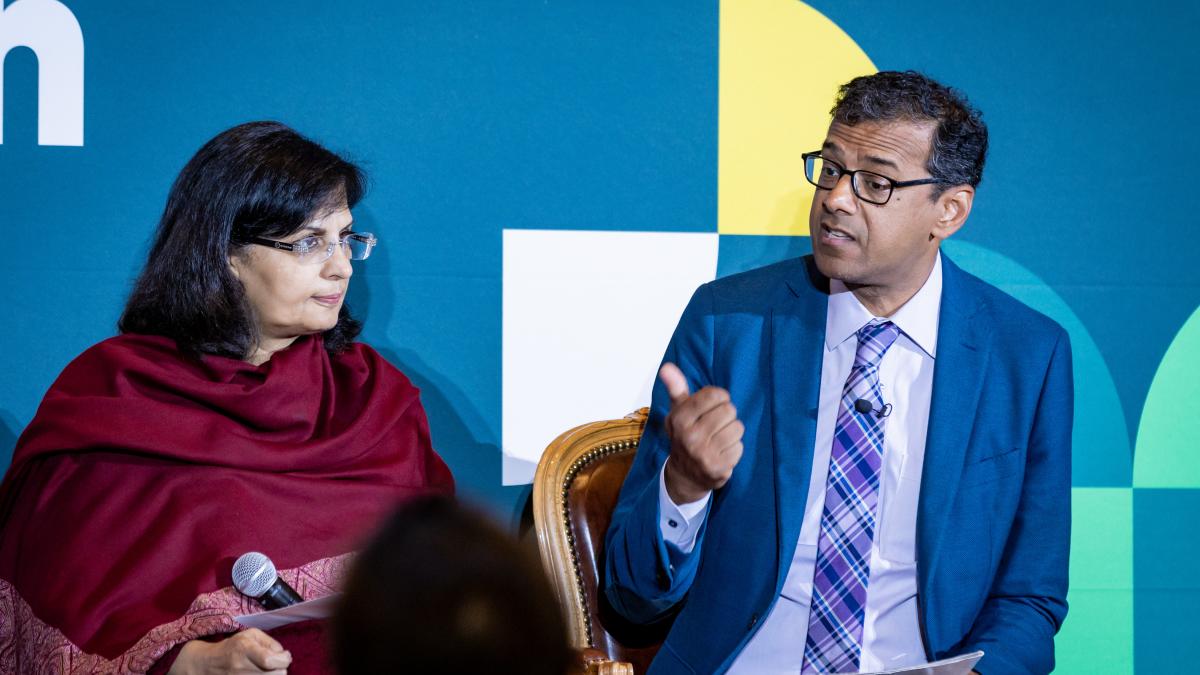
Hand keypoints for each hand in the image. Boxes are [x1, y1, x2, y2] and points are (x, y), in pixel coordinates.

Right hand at [168, 629, 291, 673]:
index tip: (285, 657)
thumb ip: (271, 643)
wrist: (207, 664)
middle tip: (276, 665)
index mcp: (244, 648)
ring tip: (269, 670)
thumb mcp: (251, 635)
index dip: (284, 660)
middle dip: (281, 669)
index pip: (270, 660)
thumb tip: (284, 655)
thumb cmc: (233, 646)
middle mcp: (240, 666)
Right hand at [659, 362, 743, 503]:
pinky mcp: (717, 468)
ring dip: (732, 432)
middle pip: (729, 410)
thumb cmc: (685, 435)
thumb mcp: (678, 411)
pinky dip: (734, 449)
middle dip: (726, 416)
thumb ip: (675, 388)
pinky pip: (740, 447)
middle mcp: (690, 436)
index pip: (714, 395)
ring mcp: (703, 454)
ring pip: (737, 428)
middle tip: (715, 425)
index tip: (713, 406)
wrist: (684, 475)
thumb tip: (666, 367)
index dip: (719, 397)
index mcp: (679, 419)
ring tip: (719, 439)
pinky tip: (721, 452)